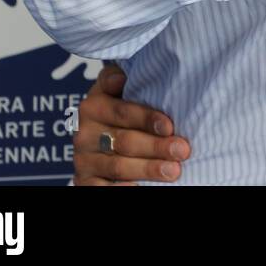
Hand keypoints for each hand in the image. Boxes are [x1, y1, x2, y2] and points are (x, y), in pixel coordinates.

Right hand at [72, 65, 188, 184]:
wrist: (99, 132)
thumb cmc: (121, 105)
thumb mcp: (118, 87)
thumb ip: (119, 78)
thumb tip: (121, 77)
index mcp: (93, 105)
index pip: (122, 112)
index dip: (146, 119)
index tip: (169, 126)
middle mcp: (84, 133)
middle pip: (124, 141)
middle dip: (156, 147)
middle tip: (182, 150)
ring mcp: (83, 159)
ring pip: (118, 166)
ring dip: (148, 169)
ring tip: (173, 171)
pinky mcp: (84, 180)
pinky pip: (100, 188)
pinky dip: (121, 188)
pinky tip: (142, 187)